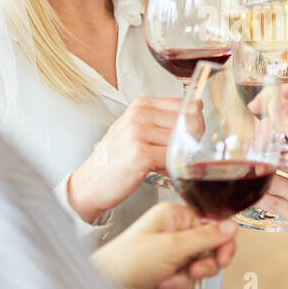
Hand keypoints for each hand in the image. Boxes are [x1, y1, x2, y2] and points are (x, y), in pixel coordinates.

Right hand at [66, 98, 198, 221]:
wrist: (90, 183)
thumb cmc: (115, 160)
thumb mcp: (136, 131)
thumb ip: (163, 121)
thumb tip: (197, 108)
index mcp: (141, 105)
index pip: (186, 105)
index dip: (195, 124)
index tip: (190, 137)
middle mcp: (139, 115)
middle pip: (190, 122)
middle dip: (193, 141)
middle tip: (180, 154)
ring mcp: (138, 133)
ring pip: (183, 141)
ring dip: (181, 156)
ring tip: (163, 164)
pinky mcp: (140, 153)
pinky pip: (173, 158)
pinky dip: (174, 167)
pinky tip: (162, 171)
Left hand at [90, 202, 236, 288]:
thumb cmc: (128, 262)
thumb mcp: (173, 246)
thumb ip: (206, 237)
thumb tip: (232, 226)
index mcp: (172, 217)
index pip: (210, 224)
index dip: (221, 241)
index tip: (223, 256)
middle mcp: (170, 234)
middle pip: (208, 248)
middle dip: (203, 264)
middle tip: (194, 270)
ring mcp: (166, 256)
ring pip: (197, 270)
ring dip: (186, 280)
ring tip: (169, 280)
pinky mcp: (163, 276)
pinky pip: (185, 284)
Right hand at [251, 83, 287, 232]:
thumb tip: (275, 103)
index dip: (277, 96)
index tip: (257, 105)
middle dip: (271, 123)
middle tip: (259, 135)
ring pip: (284, 136)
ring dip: (269, 141)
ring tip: (256, 150)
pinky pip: (284, 155)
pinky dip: (272, 156)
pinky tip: (262, 161)